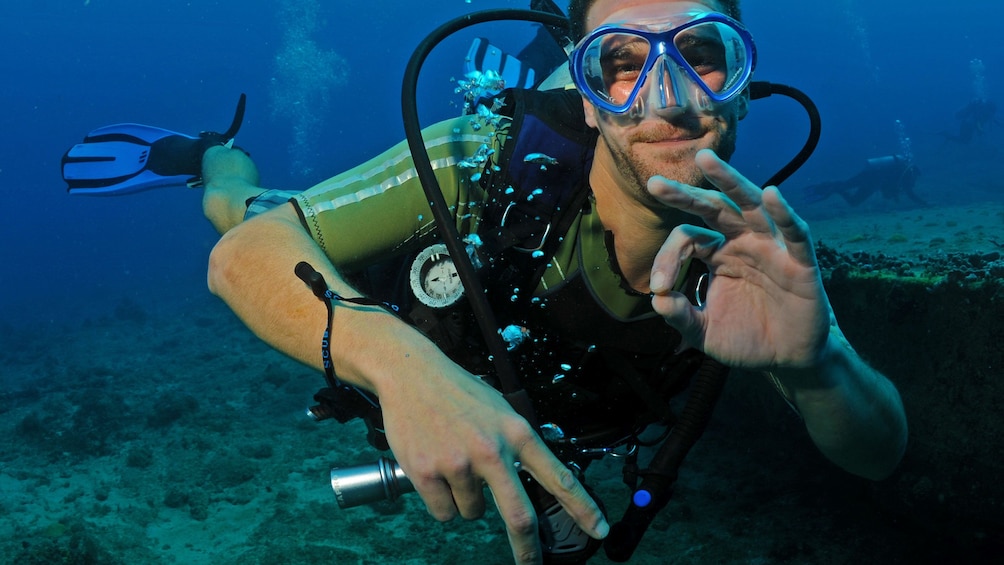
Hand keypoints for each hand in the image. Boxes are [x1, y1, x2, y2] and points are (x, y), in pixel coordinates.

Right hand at [376, 352, 608, 563]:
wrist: (410, 374)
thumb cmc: (458, 392)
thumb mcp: (500, 410)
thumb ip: (516, 445)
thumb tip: (530, 485)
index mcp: (516, 432)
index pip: (558, 476)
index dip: (582, 507)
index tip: (598, 529)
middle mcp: (492, 450)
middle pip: (519, 516)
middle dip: (527, 549)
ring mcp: (458, 463)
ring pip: (473, 512)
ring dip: (466, 501)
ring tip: (452, 462)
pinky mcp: (426, 473)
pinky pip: (443, 512)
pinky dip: (440, 501)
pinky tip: (434, 469)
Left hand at [647, 149, 831, 369]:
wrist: (788, 358)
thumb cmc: (747, 338)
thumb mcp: (705, 333)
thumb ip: (681, 317)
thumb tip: (657, 300)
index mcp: (718, 253)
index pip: (688, 238)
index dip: (668, 258)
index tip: (659, 287)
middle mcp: (742, 242)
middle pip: (713, 207)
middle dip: (686, 194)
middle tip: (654, 184)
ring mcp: (771, 248)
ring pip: (750, 206)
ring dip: (729, 181)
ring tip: (706, 160)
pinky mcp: (800, 264)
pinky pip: (794, 233)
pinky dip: (784, 213)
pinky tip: (771, 194)